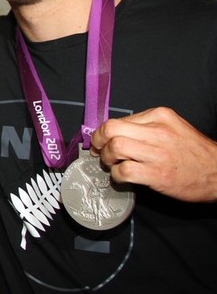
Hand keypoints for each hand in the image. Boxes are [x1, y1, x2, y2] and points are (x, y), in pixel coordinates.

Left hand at [91, 106, 216, 201]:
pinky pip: (124, 171)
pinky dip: (116, 175)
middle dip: (98, 141)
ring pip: (115, 147)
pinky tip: (122, 177)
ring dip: (106, 158)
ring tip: (111, 164)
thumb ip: (146, 127)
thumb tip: (115, 132)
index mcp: (160, 116)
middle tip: (99, 151)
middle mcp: (158, 131)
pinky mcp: (158, 174)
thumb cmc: (194, 153)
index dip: (103, 132)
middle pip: (111, 129)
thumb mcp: (173, 128)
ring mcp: (158, 153)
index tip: (100, 140)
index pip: (118, 119)